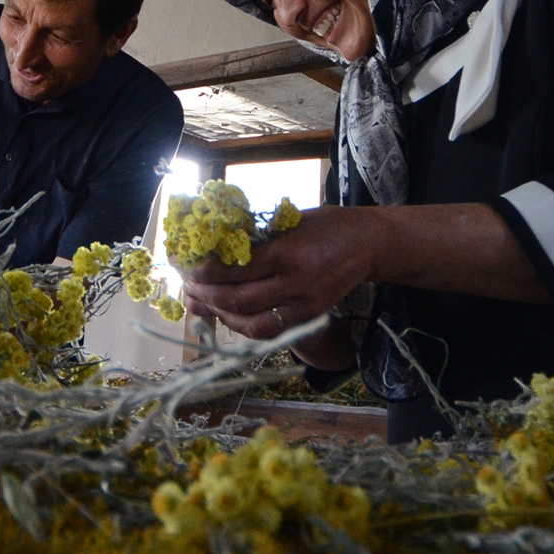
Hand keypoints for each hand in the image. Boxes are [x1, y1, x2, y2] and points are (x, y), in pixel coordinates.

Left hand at [180, 206, 374, 339]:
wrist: (368, 244)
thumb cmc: (325, 225)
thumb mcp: (288, 222)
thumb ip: (255, 239)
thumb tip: (213, 253)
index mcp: (287, 253)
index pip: (235, 269)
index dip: (205, 271)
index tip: (185, 265)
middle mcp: (294, 284)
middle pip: (238, 300)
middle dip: (206, 295)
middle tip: (187, 286)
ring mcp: (303, 306)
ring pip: (250, 324)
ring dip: (220, 315)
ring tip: (200, 303)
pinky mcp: (309, 318)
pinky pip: (268, 330)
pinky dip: (242, 326)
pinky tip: (226, 314)